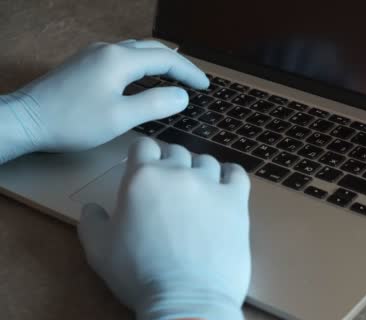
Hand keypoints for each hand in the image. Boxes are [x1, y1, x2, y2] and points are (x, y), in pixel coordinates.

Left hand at [0, 39, 207, 157]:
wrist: (26, 120)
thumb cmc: (72, 122)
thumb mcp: (121, 117)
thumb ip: (155, 105)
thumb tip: (182, 96)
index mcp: (120, 60)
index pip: (166, 59)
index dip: (189, 72)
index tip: (205, 87)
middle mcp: (107, 50)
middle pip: (152, 49)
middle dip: (177, 64)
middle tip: (194, 81)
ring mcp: (93, 55)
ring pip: (135, 51)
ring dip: (158, 62)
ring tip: (174, 77)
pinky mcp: (84, 64)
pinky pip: (121, 57)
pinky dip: (141, 65)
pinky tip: (142, 79)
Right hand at [78, 138, 250, 319]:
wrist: (186, 299)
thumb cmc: (139, 275)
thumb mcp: (99, 251)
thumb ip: (92, 222)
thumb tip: (92, 207)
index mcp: (143, 177)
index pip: (144, 146)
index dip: (143, 156)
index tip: (144, 169)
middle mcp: (178, 172)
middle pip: (176, 151)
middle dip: (170, 163)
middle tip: (168, 188)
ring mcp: (211, 184)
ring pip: (207, 161)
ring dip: (199, 171)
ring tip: (196, 191)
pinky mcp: (237, 200)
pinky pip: (236, 174)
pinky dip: (230, 177)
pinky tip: (224, 188)